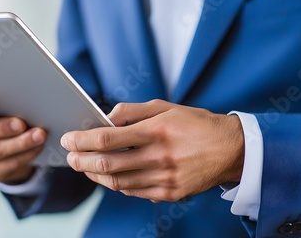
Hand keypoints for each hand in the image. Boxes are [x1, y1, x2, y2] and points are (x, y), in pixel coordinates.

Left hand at [61, 99, 243, 201]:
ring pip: (118, 182)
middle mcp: (160, 156)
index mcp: (157, 130)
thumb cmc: (196, 124)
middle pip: (108, 163)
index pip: (108, 138)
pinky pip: (134, 192)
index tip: (69, 139)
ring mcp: (165, 178)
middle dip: (81, 161)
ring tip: (85, 166)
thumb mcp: (166, 107)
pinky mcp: (170, 193)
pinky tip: (109, 176)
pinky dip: (117, 184)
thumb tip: (106, 118)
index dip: (83, 140)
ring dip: (96, 174)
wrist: (231, 149)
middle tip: (70, 157)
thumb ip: (133, 111)